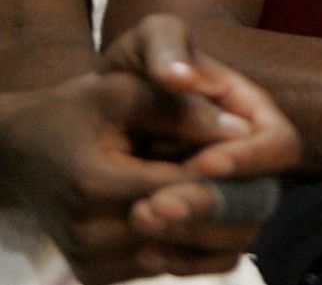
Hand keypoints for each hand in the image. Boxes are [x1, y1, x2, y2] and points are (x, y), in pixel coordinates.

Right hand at [0, 15, 298, 282]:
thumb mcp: (126, 91)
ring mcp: (93, 262)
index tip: (254, 148)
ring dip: (218, 224)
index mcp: (96, 185)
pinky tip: (203, 208)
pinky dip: (195, 240)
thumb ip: (181, 109)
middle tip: (261, 175)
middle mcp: (90, 234)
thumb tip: (243, 128)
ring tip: (232, 188)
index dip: (229, 169)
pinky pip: (171, 264)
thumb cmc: (80, 110)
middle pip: (191, 229)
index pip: (187, 187)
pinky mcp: (97, 275)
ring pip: (189, 255)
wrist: (24, 151)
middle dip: (232, 201)